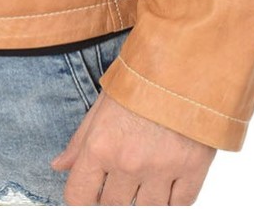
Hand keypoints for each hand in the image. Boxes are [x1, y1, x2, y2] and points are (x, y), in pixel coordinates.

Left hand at [51, 89, 215, 204]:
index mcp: (101, 144)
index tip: (89, 189)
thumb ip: (80, 140)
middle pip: (112, 205)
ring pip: (145, 208)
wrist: (187, 59)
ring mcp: (161, 169)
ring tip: (148, 166)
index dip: (82, 195)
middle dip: (113, 192)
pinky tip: (169, 174)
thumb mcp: (103, 102)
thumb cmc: (142, 76)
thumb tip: (60, 166)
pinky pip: (179, 205)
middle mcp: (129, 162)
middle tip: (123, 168)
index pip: (79, 197)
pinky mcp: (193, 170)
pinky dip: (173, 196)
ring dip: (144, 194)